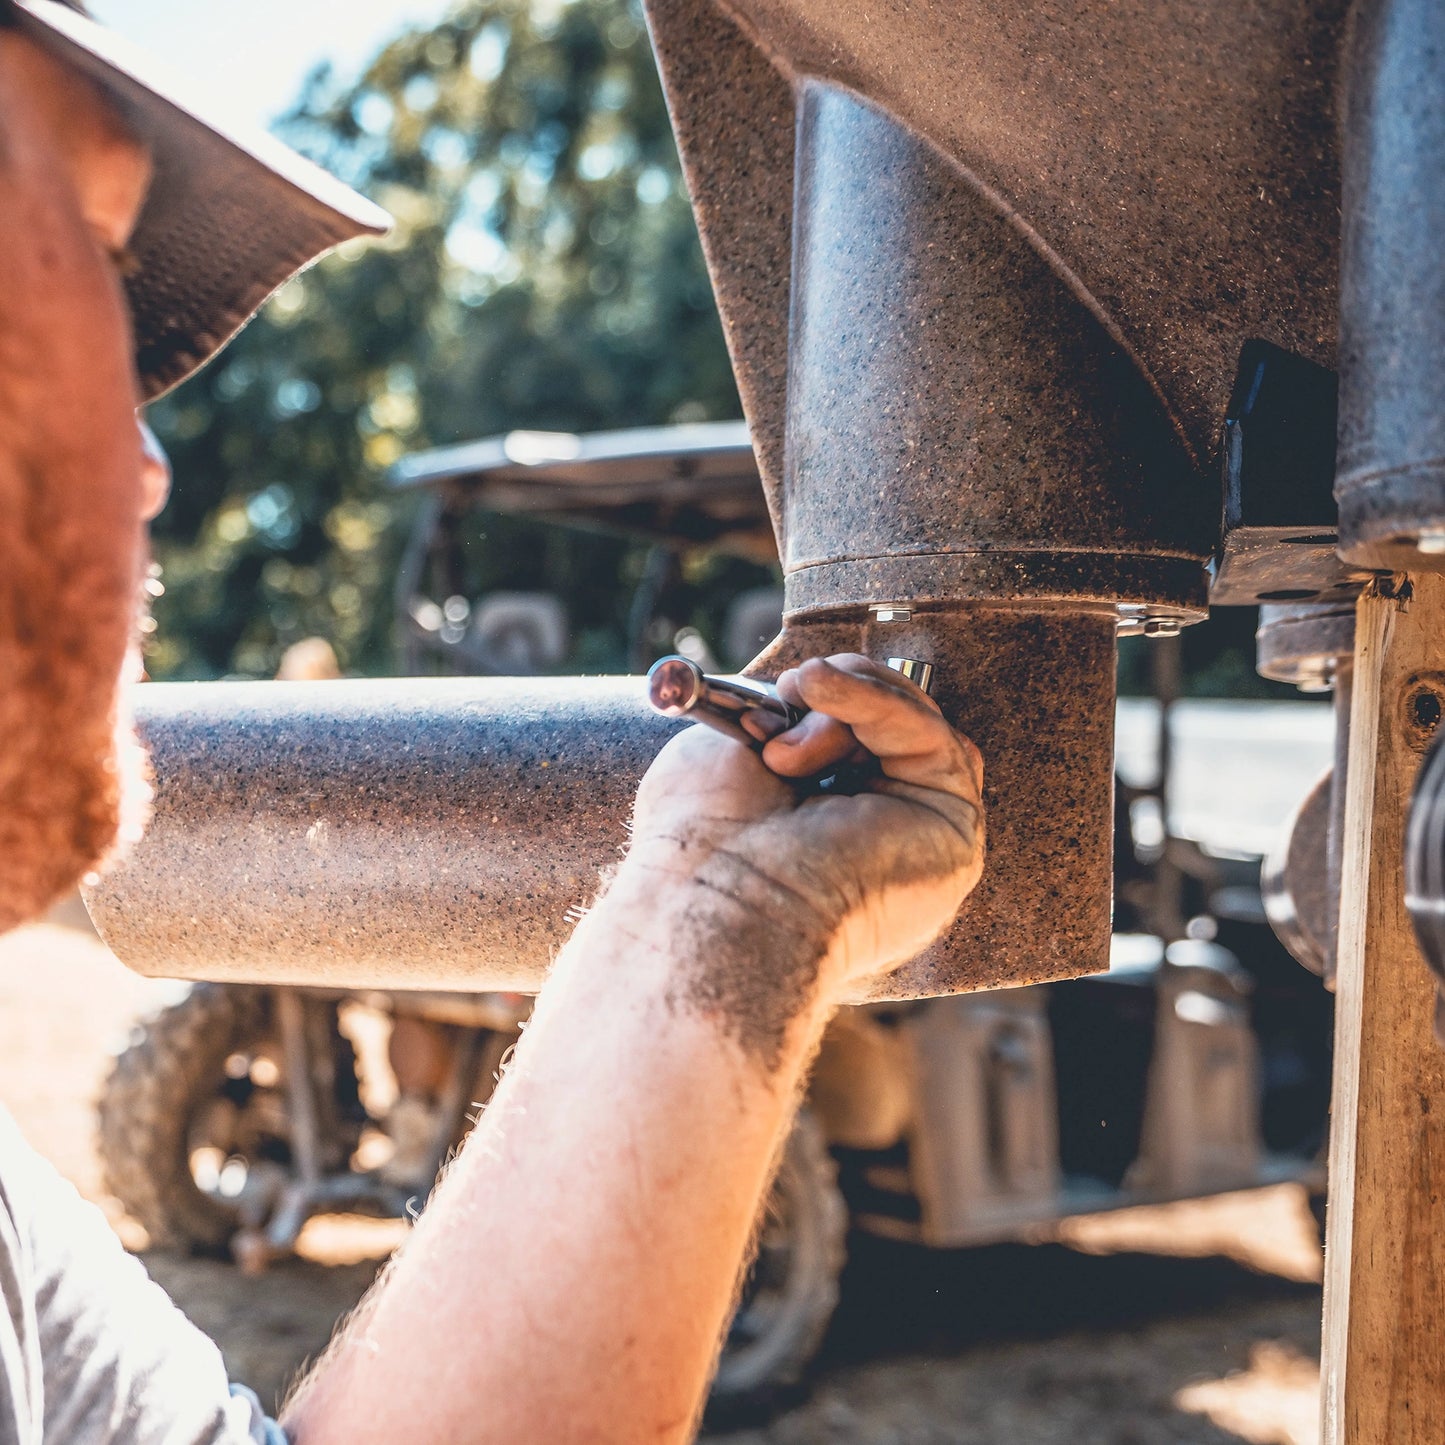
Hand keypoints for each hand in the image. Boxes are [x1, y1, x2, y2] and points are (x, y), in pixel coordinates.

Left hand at [621, 654, 982, 1044]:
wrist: (715, 894)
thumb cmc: (703, 835)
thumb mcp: (736, 747)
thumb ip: (789, 717)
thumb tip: (815, 688)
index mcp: (830, 827)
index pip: (857, 735)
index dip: (827, 701)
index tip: (781, 688)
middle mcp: (882, 836)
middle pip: (893, 723)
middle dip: (839, 695)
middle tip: (788, 693)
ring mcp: (923, 836)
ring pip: (914, 723)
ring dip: (847, 702)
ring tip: (791, 722)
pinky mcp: (954, 829)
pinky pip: (929, 736)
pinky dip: (872, 700)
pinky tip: (820, 688)